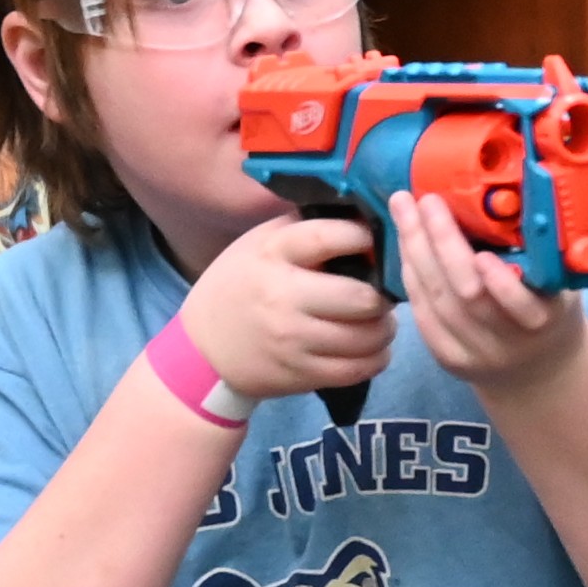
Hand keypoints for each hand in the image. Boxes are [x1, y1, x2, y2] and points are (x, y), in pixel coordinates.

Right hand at [174, 214, 393, 402]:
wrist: (201, 350)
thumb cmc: (239, 286)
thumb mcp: (258, 245)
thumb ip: (302, 229)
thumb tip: (359, 212)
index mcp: (273, 255)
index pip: (329, 237)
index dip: (364, 236)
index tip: (376, 239)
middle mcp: (283, 297)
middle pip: (360, 298)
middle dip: (384, 295)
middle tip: (385, 292)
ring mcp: (292, 340)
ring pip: (365, 338)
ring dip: (385, 329)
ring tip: (382, 321)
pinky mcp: (299, 374)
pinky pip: (356, 370)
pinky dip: (375, 358)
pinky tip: (374, 349)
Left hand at [392, 190, 586, 395]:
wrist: (539, 364)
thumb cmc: (548, 304)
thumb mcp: (558, 280)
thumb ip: (539, 252)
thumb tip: (505, 192)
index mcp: (546, 319)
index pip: (523, 306)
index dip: (501, 284)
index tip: (483, 252)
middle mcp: (510, 343)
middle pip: (468, 296)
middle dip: (442, 244)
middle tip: (426, 201)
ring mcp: (476, 355)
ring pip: (438, 302)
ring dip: (416, 252)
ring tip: (404, 211)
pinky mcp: (449, 359)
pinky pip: (422, 315)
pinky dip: (410, 277)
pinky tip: (404, 246)